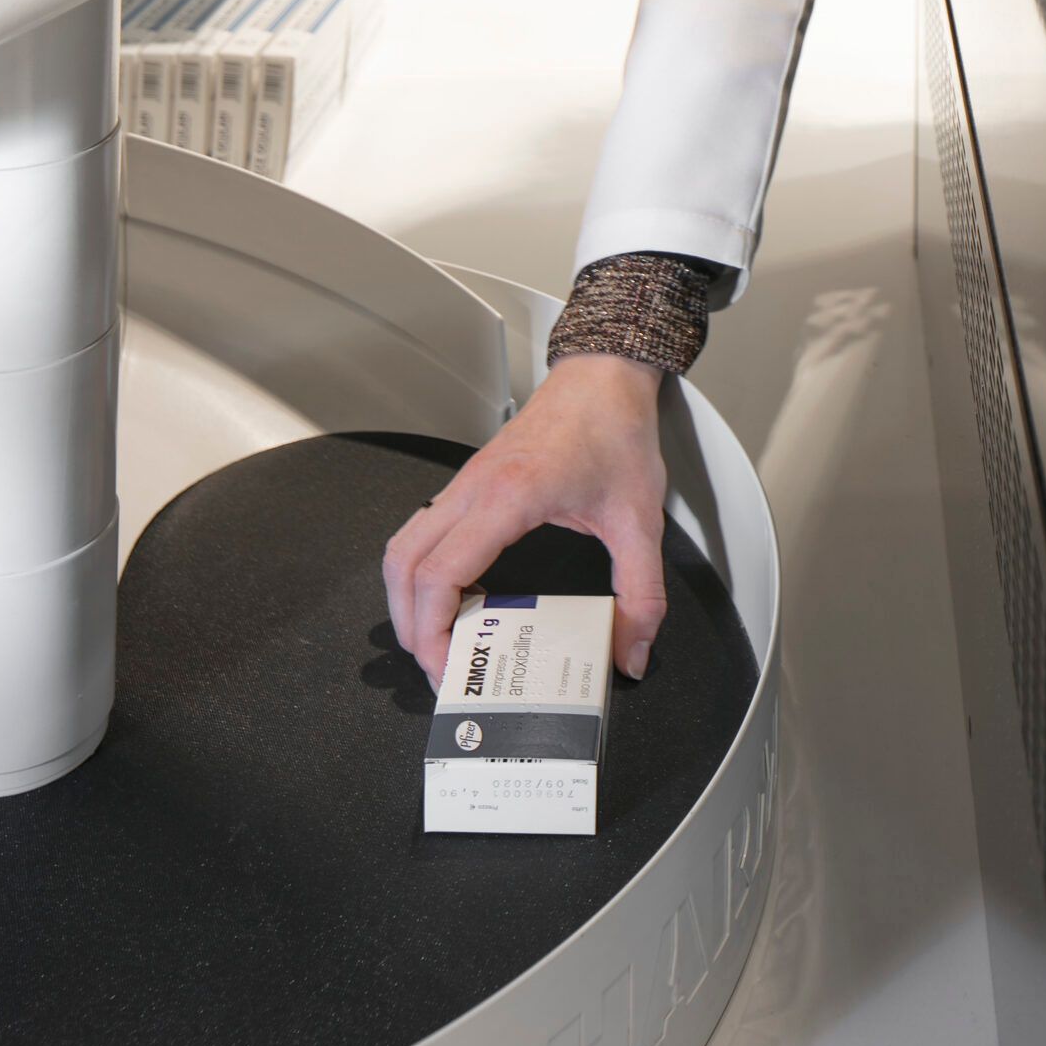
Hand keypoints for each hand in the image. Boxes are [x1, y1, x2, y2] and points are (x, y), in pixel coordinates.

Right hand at [382, 353, 668, 692]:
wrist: (605, 377)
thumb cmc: (614, 429)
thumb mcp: (640, 521)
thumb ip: (642, 595)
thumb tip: (632, 652)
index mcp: (508, 496)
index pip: (440, 573)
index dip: (432, 631)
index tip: (448, 668)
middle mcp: (474, 488)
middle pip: (403, 565)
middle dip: (410, 627)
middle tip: (441, 668)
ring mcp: (466, 483)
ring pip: (404, 546)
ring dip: (409, 599)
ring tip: (442, 640)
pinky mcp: (471, 483)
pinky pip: (424, 532)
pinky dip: (425, 573)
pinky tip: (461, 597)